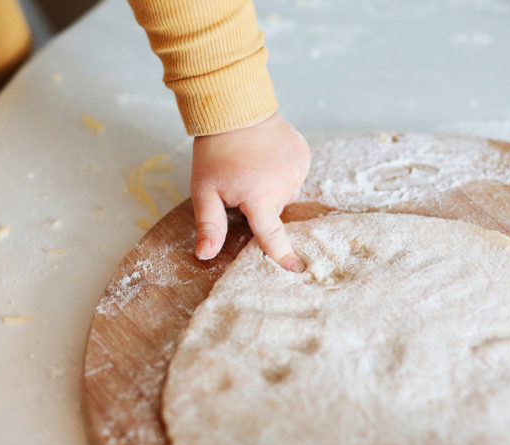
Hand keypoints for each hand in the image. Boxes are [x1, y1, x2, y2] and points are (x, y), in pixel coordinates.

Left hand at [191, 113, 310, 271]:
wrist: (236, 109)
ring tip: (255, 168)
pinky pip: (294, 177)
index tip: (296, 269)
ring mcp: (297, 168)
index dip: (281, 253)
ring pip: (286, 195)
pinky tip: (268, 161)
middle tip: (243, 184)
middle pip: (275, 212)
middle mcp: (283, 183)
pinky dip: (282, 175)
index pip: (271, 233)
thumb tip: (205, 256)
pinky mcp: (304, 156)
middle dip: (260, 206)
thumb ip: (209, 224)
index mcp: (258, 195)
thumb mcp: (204, 190)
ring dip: (272, 190)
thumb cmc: (215, 152)